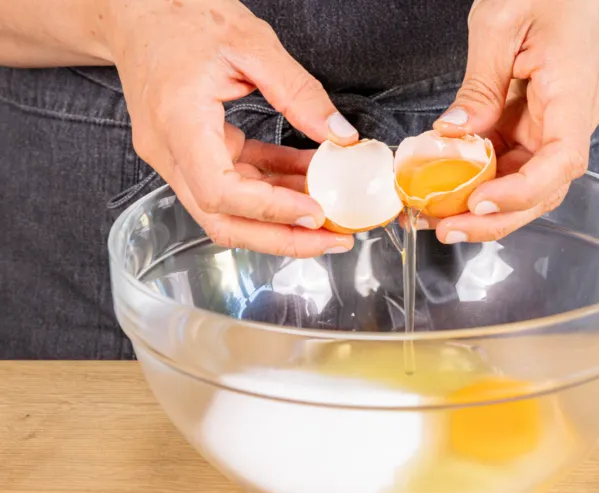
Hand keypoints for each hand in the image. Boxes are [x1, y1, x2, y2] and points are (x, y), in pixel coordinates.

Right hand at [107, 0, 356, 255]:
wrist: (134, 11)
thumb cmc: (178, 15)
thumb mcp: (251, 43)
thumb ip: (299, 92)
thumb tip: (340, 135)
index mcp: (177, 124)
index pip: (220, 192)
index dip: (270, 211)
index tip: (315, 212)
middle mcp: (170, 152)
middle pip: (223, 220)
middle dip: (280, 239)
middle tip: (332, 241)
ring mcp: (177, 157)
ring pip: (230, 210)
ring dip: (281, 217)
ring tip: (330, 213)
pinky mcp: (191, 152)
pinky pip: (234, 182)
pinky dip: (271, 185)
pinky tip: (307, 177)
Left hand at [431, 0, 598, 243]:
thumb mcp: (500, 24)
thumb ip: (480, 82)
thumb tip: (455, 132)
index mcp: (572, 96)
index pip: (561, 161)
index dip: (521, 191)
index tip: (480, 201)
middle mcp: (568, 124)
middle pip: (542, 190)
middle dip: (494, 218)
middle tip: (447, 229)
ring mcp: (549, 131)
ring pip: (523, 188)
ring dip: (482, 210)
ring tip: (437, 218)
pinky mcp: (529, 132)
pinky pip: (506, 168)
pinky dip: (477, 185)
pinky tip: (445, 193)